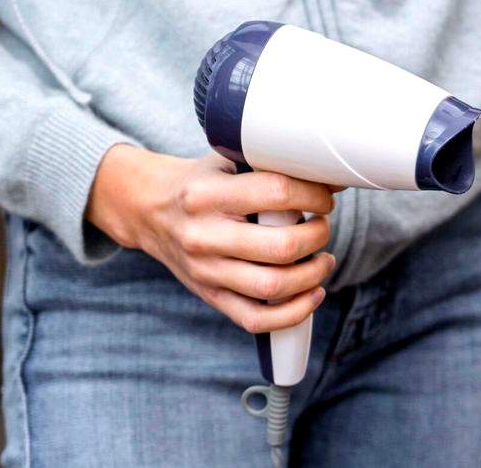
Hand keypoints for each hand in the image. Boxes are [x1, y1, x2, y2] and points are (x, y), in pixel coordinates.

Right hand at [87, 144, 337, 333]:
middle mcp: (203, 236)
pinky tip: (312, 293)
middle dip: (318, 236)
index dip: (314, 195)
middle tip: (322, 226)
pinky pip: (256, 319)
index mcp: (207, 194)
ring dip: (312, 274)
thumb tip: (332, 179)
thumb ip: (272, 168)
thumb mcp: (226, 162)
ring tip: (323, 259)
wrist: (148, 209)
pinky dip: (293, 313)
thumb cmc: (199, 184)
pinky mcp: (210, 296)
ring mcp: (205, 271)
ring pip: (273, 286)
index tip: (324, 198)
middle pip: (281, 247)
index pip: (277, 192)